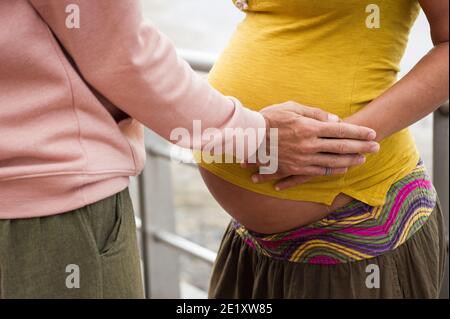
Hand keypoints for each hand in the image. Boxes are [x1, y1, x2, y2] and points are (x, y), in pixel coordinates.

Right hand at [245, 101, 379, 185]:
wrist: (249, 136)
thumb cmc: (270, 117)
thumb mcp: (292, 107)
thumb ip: (315, 113)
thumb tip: (334, 120)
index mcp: (309, 127)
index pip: (340, 130)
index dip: (358, 132)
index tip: (372, 133)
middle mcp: (309, 144)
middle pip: (341, 147)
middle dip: (361, 147)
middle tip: (376, 148)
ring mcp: (302, 158)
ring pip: (332, 162)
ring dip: (350, 161)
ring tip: (363, 160)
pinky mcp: (295, 168)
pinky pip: (318, 171)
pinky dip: (333, 170)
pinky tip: (343, 169)